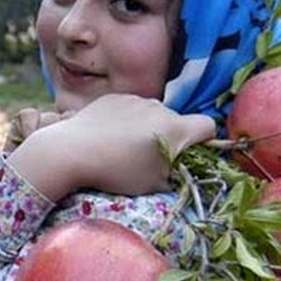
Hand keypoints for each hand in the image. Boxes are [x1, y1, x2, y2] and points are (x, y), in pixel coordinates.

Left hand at [8, 94, 214, 198]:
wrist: (72, 150)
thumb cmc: (117, 171)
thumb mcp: (154, 184)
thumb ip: (175, 173)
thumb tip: (180, 169)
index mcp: (175, 129)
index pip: (208, 125)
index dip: (205, 140)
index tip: (192, 154)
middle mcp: (159, 107)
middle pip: (176, 120)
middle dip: (171, 136)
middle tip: (150, 158)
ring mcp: (135, 99)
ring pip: (152, 113)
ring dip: (147, 127)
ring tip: (123, 147)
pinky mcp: (114, 97)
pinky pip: (130, 108)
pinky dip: (126, 119)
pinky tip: (108, 136)